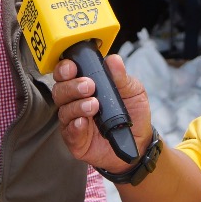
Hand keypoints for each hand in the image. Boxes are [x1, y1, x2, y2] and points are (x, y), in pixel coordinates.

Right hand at [52, 54, 152, 172]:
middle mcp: (75, 102)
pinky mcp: (76, 140)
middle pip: (60, 90)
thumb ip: (121, 77)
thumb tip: (113, 60)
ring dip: (77, 106)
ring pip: (64, 111)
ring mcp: (73, 122)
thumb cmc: (133, 112)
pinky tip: (83, 122)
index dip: (65, 69)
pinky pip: (69, 132)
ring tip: (93, 105)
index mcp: (85, 85)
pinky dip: (75, 126)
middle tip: (89, 86)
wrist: (140, 141)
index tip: (72, 66)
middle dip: (71, 86)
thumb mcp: (133, 91)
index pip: (66, 74)